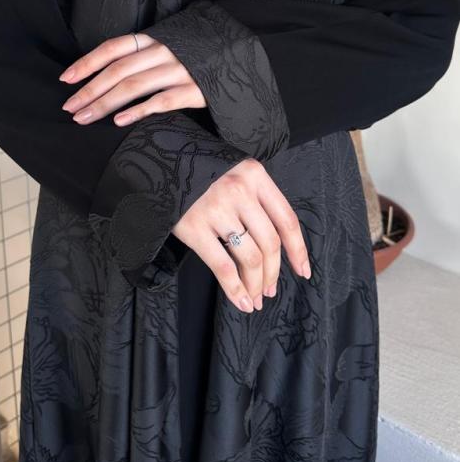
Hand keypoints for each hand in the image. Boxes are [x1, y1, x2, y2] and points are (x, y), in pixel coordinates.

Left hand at [59, 32, 205, 124]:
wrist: (244, 61)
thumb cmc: (201, 56)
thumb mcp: (172, 47)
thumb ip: (144, 57)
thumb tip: (105, 76)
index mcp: (156, 39)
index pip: (113, 48)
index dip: (88, 62)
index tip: (66, 79)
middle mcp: (165, 52)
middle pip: (118, 70)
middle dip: (90, 90)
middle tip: (69, 108)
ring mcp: (181, 70)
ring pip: (134, 86)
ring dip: (105, 103)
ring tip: (85, 118)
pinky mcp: (197, 90)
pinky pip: (162, 101)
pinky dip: (138, 111)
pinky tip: (119, 122)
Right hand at [172, 158, 310, 313]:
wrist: (159, 160)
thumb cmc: (200, 169)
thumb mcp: (234, 173)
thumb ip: (255, 199)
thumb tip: (272, 248)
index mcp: (255, 176)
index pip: (287, 220)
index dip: (297, 250)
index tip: (303, 271)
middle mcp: (239, 191)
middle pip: (270, 243)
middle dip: (273, 273)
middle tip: (269, 290)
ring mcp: (216, 209)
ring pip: (250, 257)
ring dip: (255, 284)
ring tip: (254, 298)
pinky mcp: (193, 227)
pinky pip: (222, 266)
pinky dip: (235, 289)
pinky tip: (241, 301)